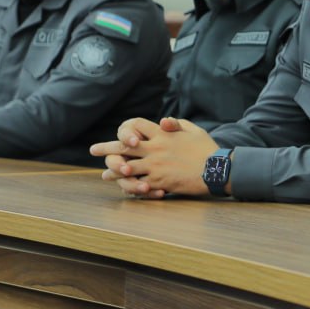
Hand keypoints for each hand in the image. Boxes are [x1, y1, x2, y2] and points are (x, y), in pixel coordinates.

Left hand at [91, 117, 218, 197]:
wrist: (216, 169)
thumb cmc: (206, 148)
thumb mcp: (193, 130)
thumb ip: (175, 125)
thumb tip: (161, 121)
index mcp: (162, 135)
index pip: (136, 126)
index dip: (125, 129)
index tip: (117, 134)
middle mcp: (155, 149)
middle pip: (124, 147)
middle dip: (106, 148)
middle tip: (93, 149)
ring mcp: (155, 167)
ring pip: (126, 168)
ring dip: (113, 170)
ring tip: (105, 173)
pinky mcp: (158, 182)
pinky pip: (138, 184)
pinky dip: (129, 185)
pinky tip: (122, 187)